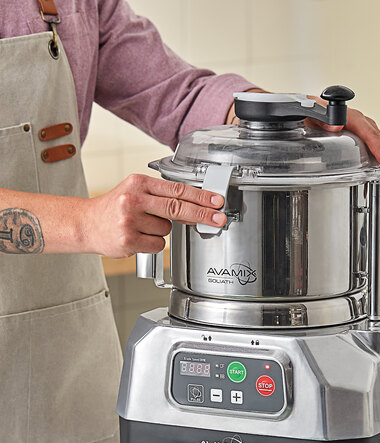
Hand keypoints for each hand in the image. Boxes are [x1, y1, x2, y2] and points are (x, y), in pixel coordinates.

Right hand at [84, 174, 225, 257]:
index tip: (216, 201)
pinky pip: (157, 244)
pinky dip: (152, 243)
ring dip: (161, 230)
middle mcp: (133, 199)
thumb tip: (196, 208)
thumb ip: (162, 198)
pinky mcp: (128, 240)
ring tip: (142, 226)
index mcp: (138, 183)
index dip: (200, 197)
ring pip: (167, 229)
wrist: (85, 224)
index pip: (177, 189)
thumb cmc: (114, 208)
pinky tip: (138, 237)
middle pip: (178, 207)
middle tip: (218, 218)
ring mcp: (130, 220)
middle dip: (202, 214)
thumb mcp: (136, 192)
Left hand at [306, 98, 379, 199]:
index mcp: (354, 118)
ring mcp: (365, 132)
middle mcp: (363, 125)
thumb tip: (335, 125)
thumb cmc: (315, 112)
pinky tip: (378, 182)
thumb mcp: (316, 114)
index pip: (371, 135)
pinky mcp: (363, 140)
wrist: (312, 111)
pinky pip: (376, 154)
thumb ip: (324, 119)